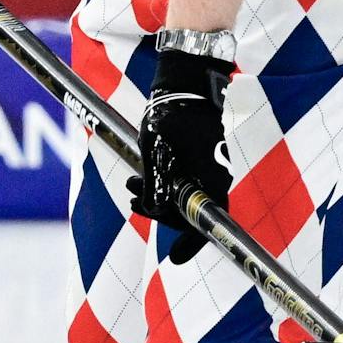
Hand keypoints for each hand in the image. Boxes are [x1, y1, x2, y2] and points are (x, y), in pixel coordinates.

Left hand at [130, 47, 232, 261]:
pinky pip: (181, 180)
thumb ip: (156, 185)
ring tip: (129, 188)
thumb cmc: (172, 116)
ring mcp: (208, 168)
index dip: (191, 243)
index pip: (205, 220)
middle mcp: (214, 177)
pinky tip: (137, 181)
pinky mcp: (199, 160)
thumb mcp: (156, 154)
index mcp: (210, 179)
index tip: (176, 259)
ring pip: (181, 195)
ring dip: (154, 198)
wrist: (183, 84)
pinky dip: (160, 184)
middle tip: (133, 206)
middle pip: (188, 211)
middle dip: (159, 213)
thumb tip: (152, 209)